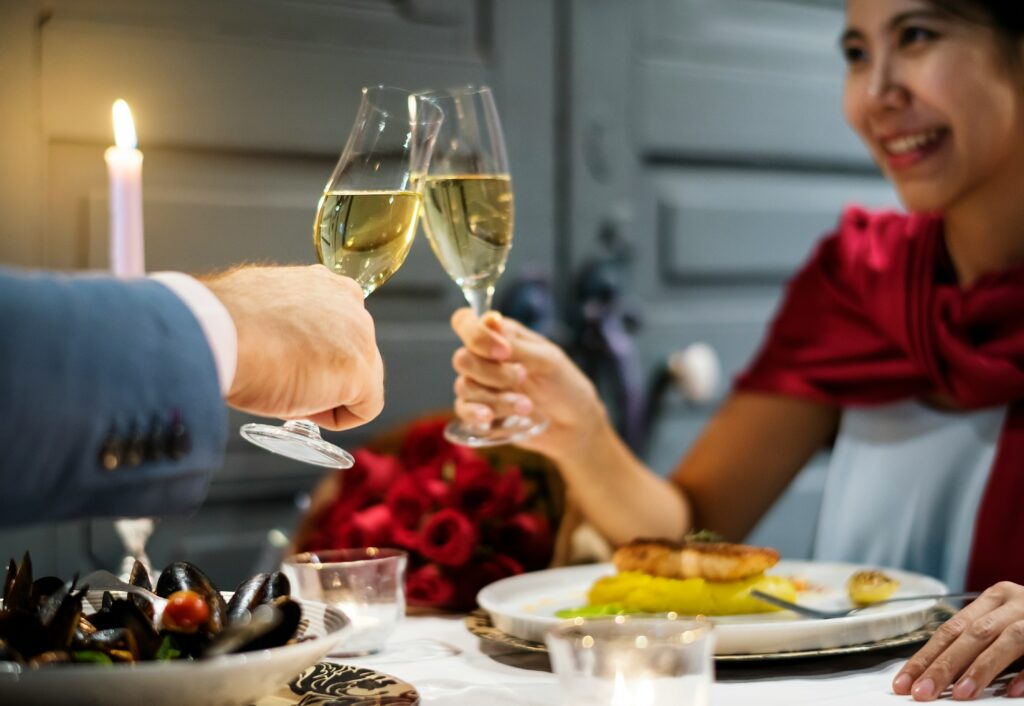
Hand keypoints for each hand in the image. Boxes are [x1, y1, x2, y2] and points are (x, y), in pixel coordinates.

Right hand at [204, 264, 383, 430]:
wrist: (213, 336)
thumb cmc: (225, 325)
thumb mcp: (264, 309)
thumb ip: (288, 319)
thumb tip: (281, 337)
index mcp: (326, 284)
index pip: (337, 331)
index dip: (310, 355)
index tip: (281, 360)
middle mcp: (351, 303)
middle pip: (350, 356)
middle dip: (321, 375)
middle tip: (278, 377)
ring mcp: (360, 336)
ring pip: (359, 383)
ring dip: (324, 395)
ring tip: (282, 386)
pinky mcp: (360, 371)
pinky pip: (363, 409)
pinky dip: (333, 418)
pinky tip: (299, 403)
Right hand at [450, 308, 603, 460]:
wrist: (574, 424)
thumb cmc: (564, 385)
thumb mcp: (547, 360)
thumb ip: (516, 345)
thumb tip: (488, 321)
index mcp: (499, 336)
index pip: (465, 322)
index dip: (475, 335)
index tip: (502, 352)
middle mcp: (484, 358)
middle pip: (462, 359)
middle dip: (493, 373)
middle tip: (522, 377)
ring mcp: (479, 386)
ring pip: (464, 387)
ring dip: (496, 398)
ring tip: (527, 406)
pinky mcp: (479, 413)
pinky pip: (463, 411)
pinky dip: (476, 413)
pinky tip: (491, 417)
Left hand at [892, 581, 1023, 699]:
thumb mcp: (1004, 629)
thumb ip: (977, 647)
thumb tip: (935, 678)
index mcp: (996, 598)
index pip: (950, 629)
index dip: (925, 657)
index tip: (904, 683)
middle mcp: (1016, 601)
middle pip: (972, 634)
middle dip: (944, 666)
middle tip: (923, 693)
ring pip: (1006, 641)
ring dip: (981, 670)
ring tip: (961, 695)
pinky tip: (1009, 693)